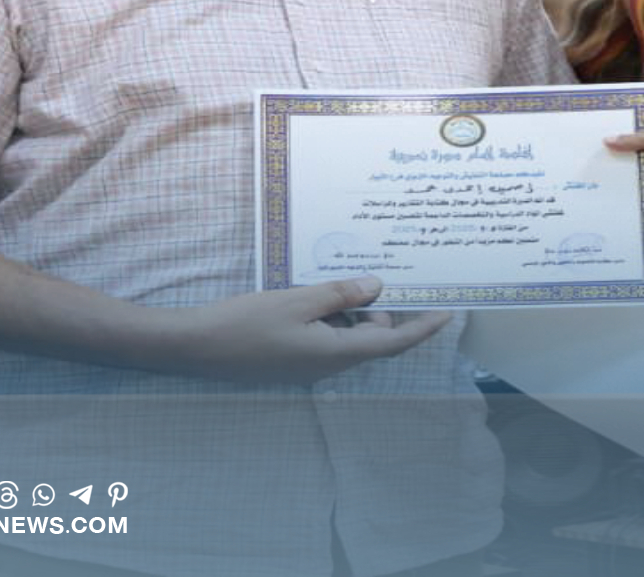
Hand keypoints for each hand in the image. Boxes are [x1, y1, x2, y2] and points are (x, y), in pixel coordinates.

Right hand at [166, 276, 451, 384]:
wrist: (195, 347)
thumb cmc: (245, 323)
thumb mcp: (296, 300)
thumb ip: (339, 295)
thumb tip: (377, 288)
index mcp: (336, 353)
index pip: (394, 342)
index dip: (423, 327)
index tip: (448, 311)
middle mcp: (328, 366)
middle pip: (372, 339)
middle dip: (380, 310)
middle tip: (377, 276)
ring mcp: (309, 366)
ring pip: (348, 338)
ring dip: (353, 313)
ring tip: (341, 283)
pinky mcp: (292, 361)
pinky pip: (327, 340)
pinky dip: (333, 319)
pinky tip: (320, 296)